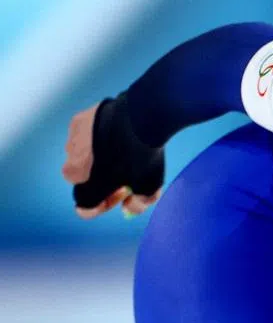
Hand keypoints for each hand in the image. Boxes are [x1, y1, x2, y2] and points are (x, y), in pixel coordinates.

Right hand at [63, 97, 164, 218]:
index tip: (120, 195)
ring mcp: (72, 141)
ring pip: (82, 156)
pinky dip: (96, 138)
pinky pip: (84, 135)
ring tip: (121, 149)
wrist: (141, 115)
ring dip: (98, 157)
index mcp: (86, 184)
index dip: (103, 205)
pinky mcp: (77, 122)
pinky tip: (116, 133)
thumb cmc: (145, 153)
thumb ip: (139, 202)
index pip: (84, 207)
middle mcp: (72, 163)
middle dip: (101, 180)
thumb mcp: (149, 185)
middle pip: (83, 180)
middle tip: (122, 173)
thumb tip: (128, 207)